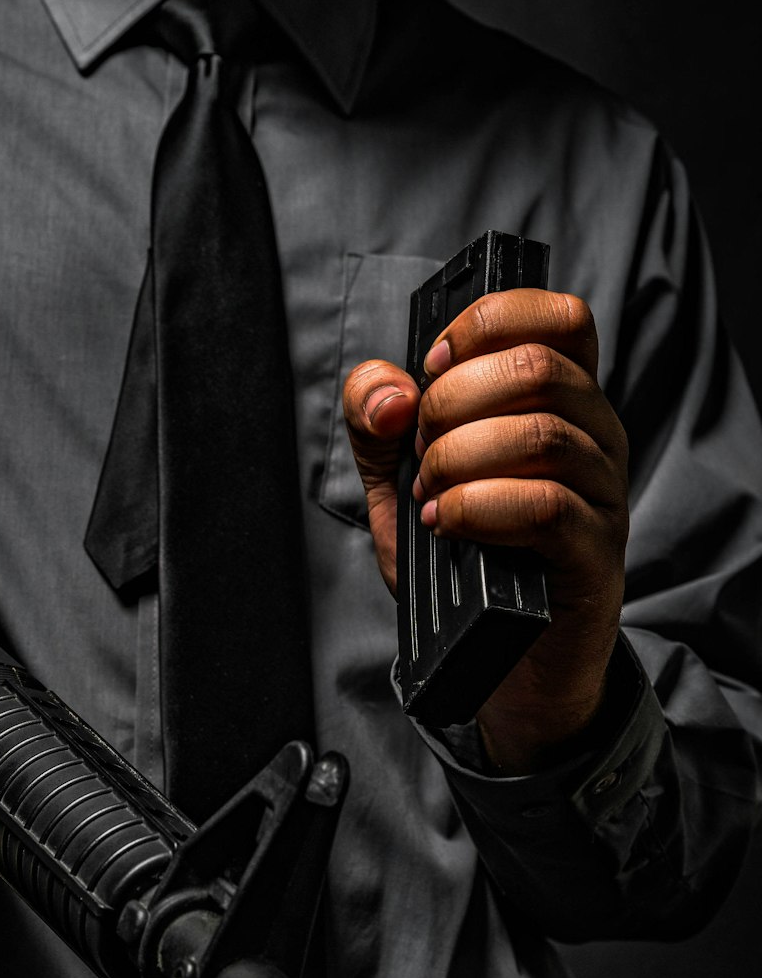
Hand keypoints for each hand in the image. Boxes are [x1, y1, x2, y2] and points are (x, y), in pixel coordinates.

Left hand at [342, 288, 628, 771]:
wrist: (501, 661)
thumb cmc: (462, 560)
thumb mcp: (399, 480)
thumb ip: (376, 423)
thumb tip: (389, 391)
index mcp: (559, 401)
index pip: (556, 316)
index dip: (488, 321)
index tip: (433, 362)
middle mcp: (594, 436)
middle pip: (538, 365)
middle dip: (452, 400)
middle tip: (419, 450)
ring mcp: (602, 494)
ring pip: (541, 433)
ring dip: (459, 458)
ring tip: (429, 495)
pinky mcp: (595, 553)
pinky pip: (546, 505)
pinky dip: (478, 507)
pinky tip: (445, 523)